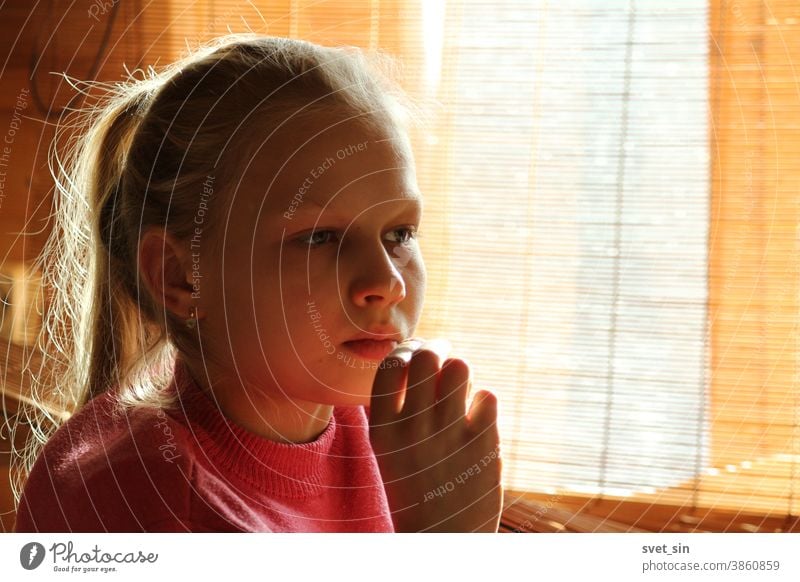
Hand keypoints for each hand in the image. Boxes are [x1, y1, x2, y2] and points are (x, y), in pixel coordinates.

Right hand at [368, 343, 502, 531]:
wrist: (443, 539)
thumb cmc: (416, 486)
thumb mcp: (392, 449)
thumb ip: (401, 406)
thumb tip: (421, 354)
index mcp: (383, 430)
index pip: (391, 366)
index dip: (407, 350)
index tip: (417, 352)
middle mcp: (413, 430)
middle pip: (427, 357)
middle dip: (438, 349)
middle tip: (445, 356)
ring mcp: (448, 437)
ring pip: (460, 368)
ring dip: (462, 371)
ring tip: (462, 388)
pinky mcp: (483, 445)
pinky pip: (488, 396)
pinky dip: (485, 400)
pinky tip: (478, 416)